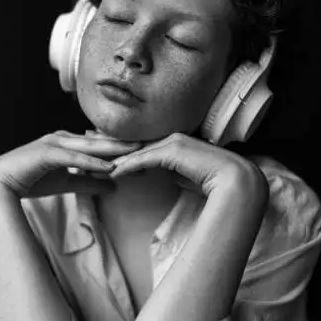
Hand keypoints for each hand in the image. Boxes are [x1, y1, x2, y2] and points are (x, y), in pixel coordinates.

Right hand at [0, 130, 141, 198]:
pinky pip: (74, 158)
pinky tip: (108, 166)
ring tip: (136, 150)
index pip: (100, 145)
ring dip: (114, 148)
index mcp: (68, 142)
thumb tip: (114, 186)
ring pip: (90, 146)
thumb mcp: (67, 182)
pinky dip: (92, 162)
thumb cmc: (32, 180)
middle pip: (100, 141)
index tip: (144, 151)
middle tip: (149, 144)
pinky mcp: (47, 153)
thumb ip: (89, 182)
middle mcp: (64, 138)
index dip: (122, 148)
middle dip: (124, 144)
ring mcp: (55, 143)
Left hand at [108, 133, 268, 199]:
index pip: (143, 144)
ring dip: (114, 155)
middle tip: (86, 138)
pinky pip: (145, 159)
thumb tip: (172, 177)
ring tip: (93, 158)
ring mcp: (173, 142)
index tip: (104, 145)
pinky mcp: (173, 151)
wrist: (235, 181)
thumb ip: (178, 173)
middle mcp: (172, 138)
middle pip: (135, 142)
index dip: (122, 145)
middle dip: (110, 143)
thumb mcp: (190, 177)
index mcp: (176, 143)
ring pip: (137, 150)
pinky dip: (129, 165)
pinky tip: (114, 171)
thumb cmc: (215, 181)